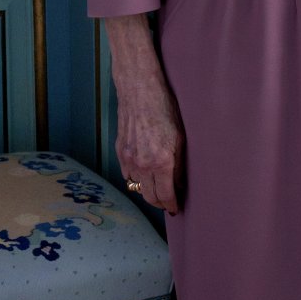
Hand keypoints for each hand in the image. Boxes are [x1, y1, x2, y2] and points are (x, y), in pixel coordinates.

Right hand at [105, 14, 184, 214]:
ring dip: (147, 191)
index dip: (171, 205)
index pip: (165, 195)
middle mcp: (142, 164)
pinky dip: (136, 179)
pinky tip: (144, 175)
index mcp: (161, 161)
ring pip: (137, 187)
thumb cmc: (165, 108)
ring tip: (158, 190)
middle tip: (168, 203)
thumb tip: (178, 183)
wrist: (140, 90)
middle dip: (160, 203)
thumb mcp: (181, 137)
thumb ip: (179, 163)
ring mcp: (128, 159)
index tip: (176, 209)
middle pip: (149, 196)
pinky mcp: (119, 151)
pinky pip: (127, 174)